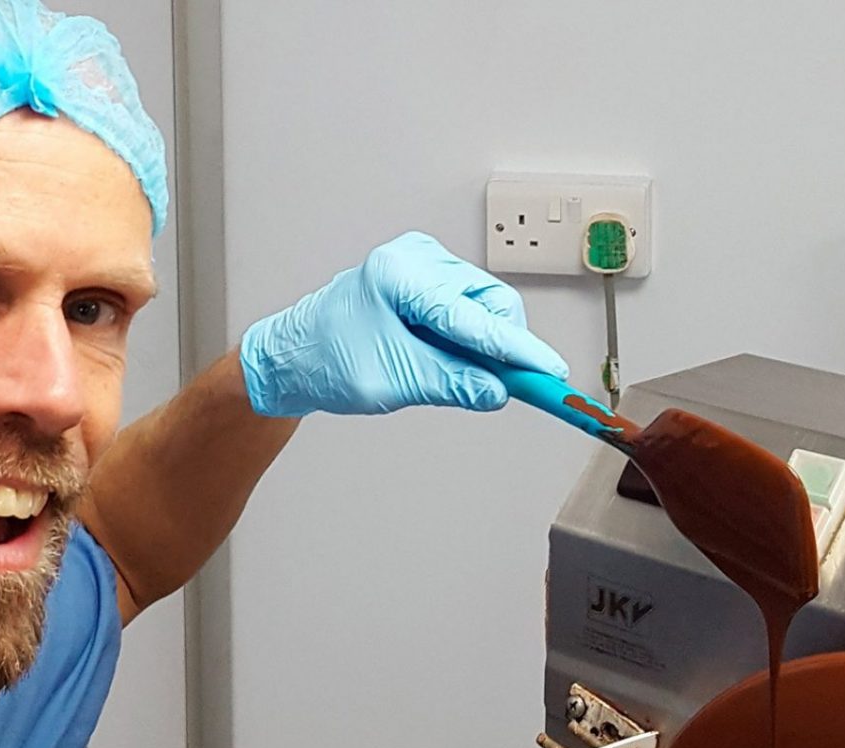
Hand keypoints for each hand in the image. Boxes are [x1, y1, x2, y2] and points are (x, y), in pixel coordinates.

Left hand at [239, 231, 568, 416]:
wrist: (293, 359)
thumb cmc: (326, 363)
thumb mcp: (393, 382)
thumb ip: (451, 384)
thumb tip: (497, 391)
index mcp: (400, 276)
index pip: (476, 318)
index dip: (518, 351)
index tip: (551, 374)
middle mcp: (414, 259)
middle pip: (491, 302)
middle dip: (501, 346)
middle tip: (500, 386)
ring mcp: (419, 264)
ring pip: (482, 306)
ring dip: (481, 344)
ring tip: (449, 372)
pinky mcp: (422, 279)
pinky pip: (465, 308)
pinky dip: (466, 339)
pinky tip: (444, 358)